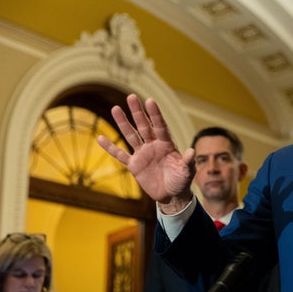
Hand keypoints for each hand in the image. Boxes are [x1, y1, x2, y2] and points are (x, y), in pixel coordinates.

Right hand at [97, 94, 194, 213]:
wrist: (172, 194)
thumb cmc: (182, 181)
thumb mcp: (187, 172)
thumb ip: (188, 161)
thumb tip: (192, 151)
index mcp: (167, 144)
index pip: (160, 126)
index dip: (155, 115)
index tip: (149, 101)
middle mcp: (153, 145)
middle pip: (144, 126)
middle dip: (138, 113)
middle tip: (131, 97)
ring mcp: (142, 154)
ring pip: (131, 136)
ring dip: (123, 123)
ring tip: (116, 109)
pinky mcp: (134, 165)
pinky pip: (120, 155)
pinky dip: (110, 147)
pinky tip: (100, 138)